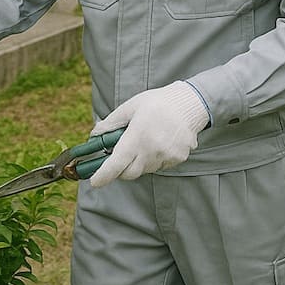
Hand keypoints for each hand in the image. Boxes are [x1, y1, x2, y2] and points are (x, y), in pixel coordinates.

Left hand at [89, 81, 209, 187]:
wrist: (190, 103)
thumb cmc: (157, 103)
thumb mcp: (130, 107)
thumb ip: (110, 123)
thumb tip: (94, 135)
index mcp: (137, 136)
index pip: (116, 164)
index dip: (103, 176)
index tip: (94, 181)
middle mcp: (152, 150)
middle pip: (129, 173)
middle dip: (121, 169)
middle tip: (120, 156)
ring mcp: (166, 156)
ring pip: (144, 170)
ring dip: (139, 162)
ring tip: (145, 140)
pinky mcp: (178, 159)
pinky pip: (159, 166)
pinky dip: (154, 159)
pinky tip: (160, 142)